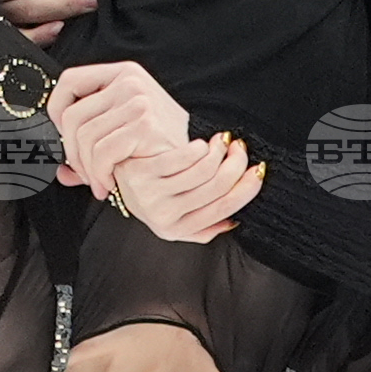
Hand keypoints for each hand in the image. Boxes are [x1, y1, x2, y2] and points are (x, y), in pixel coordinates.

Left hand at [47, 60, 191, 193]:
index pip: (70, 80)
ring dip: (86, 168)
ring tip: (98, 181)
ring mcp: (138, 101)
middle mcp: (129, 82)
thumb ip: (89, 145)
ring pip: (84, 138)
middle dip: (71, 153)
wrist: (196, 159)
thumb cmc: (159, 145)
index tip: (62, 136)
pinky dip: (100, 174)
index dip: (55, 109)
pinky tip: (109, 183)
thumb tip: (60, 173)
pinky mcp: (144, 124)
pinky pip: (103, 152)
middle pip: (72, 116)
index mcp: (122, 73)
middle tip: (82, 173)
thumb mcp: (121, 132)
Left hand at [113, 133, 266, 241]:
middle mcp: (163, 217)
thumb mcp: (175, 216)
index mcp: (176, 229)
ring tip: (222, 142)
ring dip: (219, 152)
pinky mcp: (141, 173)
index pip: (225, 209)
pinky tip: (202, 143)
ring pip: (204, 171)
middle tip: (240, 149)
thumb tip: (234, 222)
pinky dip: (200, 148)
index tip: (258, 168)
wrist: (111, 174)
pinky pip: (183, 159)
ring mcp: (150, 196)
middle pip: (218, 187)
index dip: (247, 187)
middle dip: (236, 164)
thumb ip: (203, 225)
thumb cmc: (149, 191)